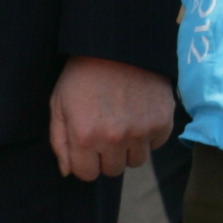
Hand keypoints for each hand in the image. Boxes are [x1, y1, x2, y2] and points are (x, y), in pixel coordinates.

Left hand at [48, 55, 175, 182]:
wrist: (118, 48)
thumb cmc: (82, 76)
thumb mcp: (59, 106)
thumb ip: (60, 143)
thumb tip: (69, 172)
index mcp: (85, 137)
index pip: (87, 174)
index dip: (85, 162)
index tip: (86, 148)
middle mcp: (115, 139)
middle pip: (113, 170)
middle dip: (107, 157)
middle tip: (105, 135)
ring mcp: (142, 131)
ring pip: (136, 161)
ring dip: (129, 150)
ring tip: (124, 127)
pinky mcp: (163, 122)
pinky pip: (156, 144)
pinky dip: (148, 136)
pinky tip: (139, 117)